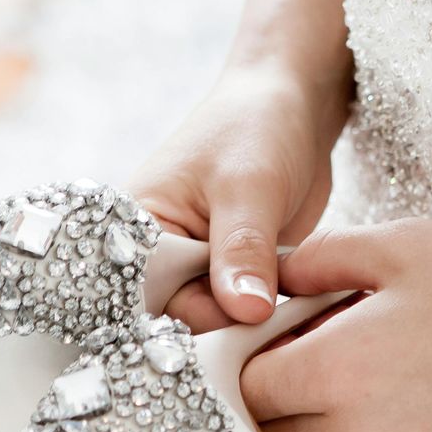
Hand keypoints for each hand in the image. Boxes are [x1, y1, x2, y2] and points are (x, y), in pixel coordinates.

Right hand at [130, 63, 345, 329]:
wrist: (293, 107)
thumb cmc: (256, 127)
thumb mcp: (249, 187)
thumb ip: (243, 250)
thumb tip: (246, 312)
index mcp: (137, 224)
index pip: (146, 293)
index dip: (187, 316)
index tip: (239, 322)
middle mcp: (159, 252)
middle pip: (178, 315)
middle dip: (223, 324)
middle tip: (271, 319)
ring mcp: (196, 265)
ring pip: (214, 319)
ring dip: (249, 322)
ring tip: (287, 311)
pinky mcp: (230, 272)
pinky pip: (241, 309)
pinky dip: (265, 313)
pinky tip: (293, 309)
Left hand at [241, 219, 431, 431]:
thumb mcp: (403, 246)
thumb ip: (317, 261)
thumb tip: (267, 280)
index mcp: (340, 369)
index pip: (246, 386)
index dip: (251, 355)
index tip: (272, 331)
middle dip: (277, 393)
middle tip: (313, 347)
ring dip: (314, 424)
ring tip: (362, 370)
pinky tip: (402, 396)